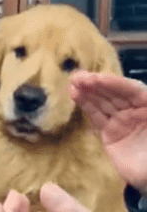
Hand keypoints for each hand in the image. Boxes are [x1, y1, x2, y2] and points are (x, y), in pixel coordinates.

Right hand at [70, 71, 146, 193]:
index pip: (131, 89)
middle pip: (115, 93)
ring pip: (104, 103)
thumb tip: (145, 92)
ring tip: (72, 82)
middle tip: (78, 77)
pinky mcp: (110, 134)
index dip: (114, 83)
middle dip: (97, 84)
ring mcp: (122, 121)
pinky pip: (98, 116)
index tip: (97, 78)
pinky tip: (76, 95)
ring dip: (88, 92)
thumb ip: (145, 111)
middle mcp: (135, 110)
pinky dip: (86, 105)